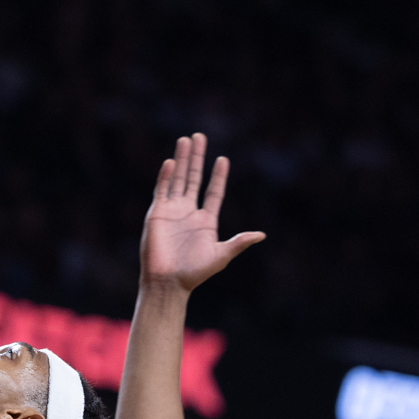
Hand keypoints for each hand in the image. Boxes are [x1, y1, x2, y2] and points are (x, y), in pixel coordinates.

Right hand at [140, 134, 264, 292]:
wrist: (168, 282)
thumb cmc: (194, 273)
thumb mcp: (221, 256)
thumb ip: (239, 242)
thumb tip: (262, 235)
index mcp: (206, 220)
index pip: (213, 192)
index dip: (218, 176)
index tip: (223, 159)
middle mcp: (188, 212)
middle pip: (194, 178)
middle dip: (197, 158)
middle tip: (199, 136)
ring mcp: (172, 211)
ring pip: (178, 179)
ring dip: (182, 159)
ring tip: (185, 139)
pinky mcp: (157, 214)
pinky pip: (161, 190)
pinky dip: (166, 176)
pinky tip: (172, 162)